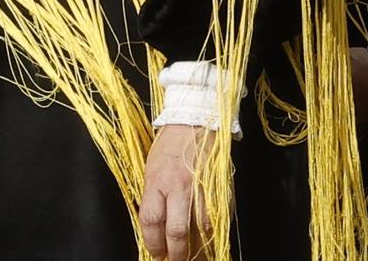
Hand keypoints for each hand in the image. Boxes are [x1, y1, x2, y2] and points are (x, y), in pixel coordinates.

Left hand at [140, 123, 216, 260]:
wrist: (194, 120)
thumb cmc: (170, 144)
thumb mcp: (151, 168)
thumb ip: (153, 195)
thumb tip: (155, 225)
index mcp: (157, 180)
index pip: (152, 220)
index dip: (153, 242)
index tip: (155, 252)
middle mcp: (178, 186)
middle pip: (176, 230)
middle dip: (175, 253)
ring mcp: (200, 187)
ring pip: (200, 227)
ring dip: (197, 246)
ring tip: (194, 255)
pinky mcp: (216, 186)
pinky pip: (215, 216)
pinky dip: (212, 231)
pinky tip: (209, 239)